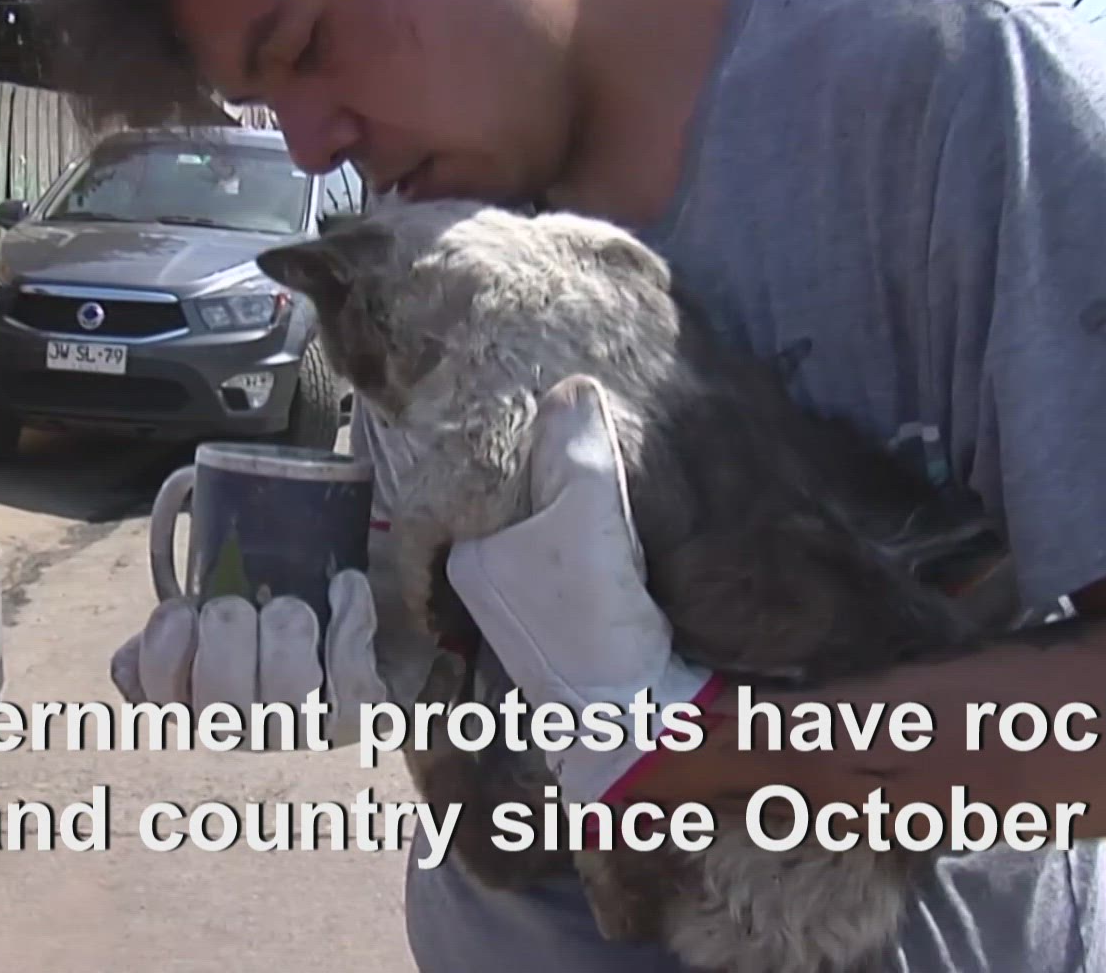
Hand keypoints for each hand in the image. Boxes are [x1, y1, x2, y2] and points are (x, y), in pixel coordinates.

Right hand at [109, 570, 435, 748]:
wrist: (360, 619)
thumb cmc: (272, 611)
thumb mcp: (218, 608)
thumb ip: (174, 622)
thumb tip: (137, 650)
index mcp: (195, 701)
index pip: (157, 698)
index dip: (163, 654)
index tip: (181, 608)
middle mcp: (247, 730)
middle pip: (222, 704)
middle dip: (227, 636)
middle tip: (237, 603)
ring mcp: (306, 729)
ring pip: (287, 694)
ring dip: (285, 633)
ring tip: (290, 605)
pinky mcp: (362, 717)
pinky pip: (351, 675)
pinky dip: (348, 618)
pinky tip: (344, 586)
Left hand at [444, 374, 723, 803]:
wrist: (636, 716)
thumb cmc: (596, 619)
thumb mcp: (587, 517)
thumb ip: (578, 450)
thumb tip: (572, 387)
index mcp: (469, 552)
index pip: (498, 471)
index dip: (540, 441)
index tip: (577, 420)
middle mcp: (485, 577)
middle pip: (526, 497)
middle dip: (562, 472)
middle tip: (609, 442)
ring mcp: (524, 601)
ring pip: (554, 525)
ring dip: (586, 503)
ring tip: (623, 477)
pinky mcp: (566, 618)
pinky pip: (578, 552)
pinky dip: (601, 534)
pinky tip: (628, 524)